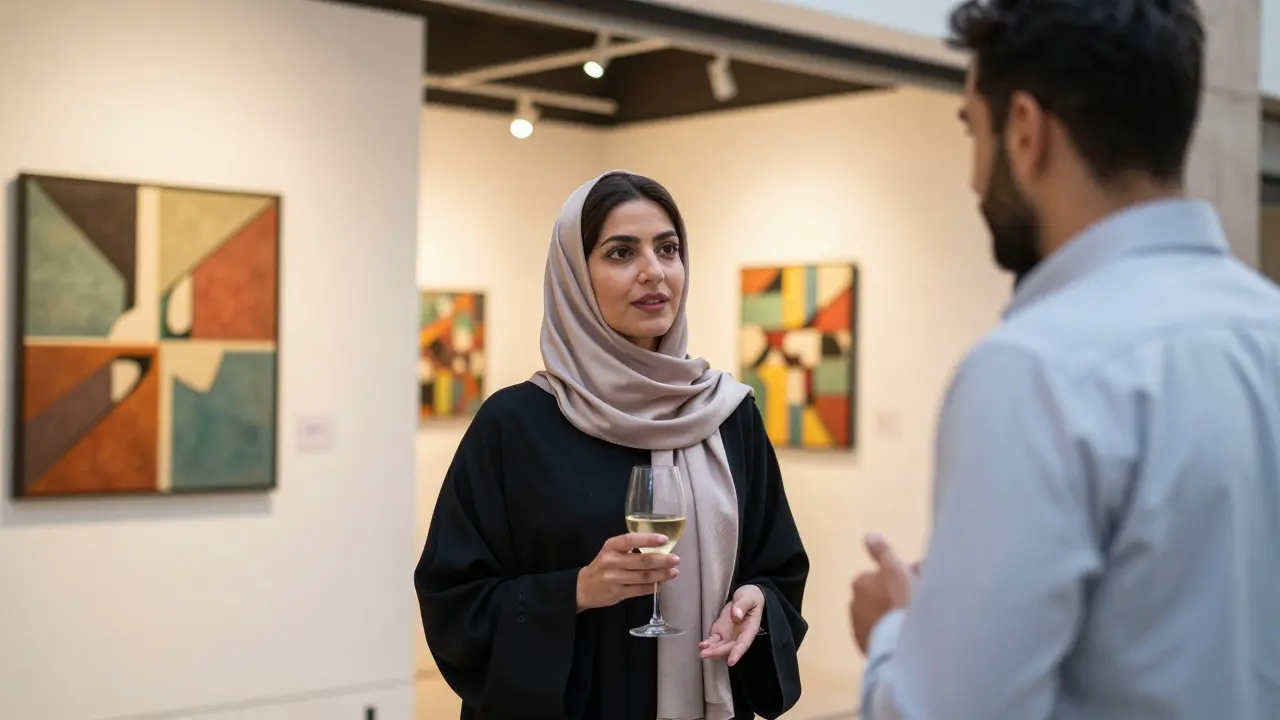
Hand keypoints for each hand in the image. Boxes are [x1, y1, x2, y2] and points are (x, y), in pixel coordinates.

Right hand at [576, 533, 679, 611]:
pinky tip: (661, 584)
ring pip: (643, 577)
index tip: (664, 539)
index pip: (630, 540)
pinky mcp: (617, 593)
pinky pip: (639, 590)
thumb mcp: (611, 551)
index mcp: (610, 547)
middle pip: (641, 561)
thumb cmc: (602, 565)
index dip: (648, 539)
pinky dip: (653, 587)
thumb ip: (629, 548)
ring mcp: (614, 579)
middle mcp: (611, 561)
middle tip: (676, 559)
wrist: (583, 587)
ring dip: (661, 575)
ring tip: (674, 572)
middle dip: (662, 560)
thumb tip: (658, 548)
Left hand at [699, 584, 764, 665]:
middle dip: (718, 652)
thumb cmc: (751, 598)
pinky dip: (708, 644)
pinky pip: (714, 641)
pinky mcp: (720, 632)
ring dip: (711, 651)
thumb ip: (743, 605)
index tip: (731, 662)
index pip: (743, 644)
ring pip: (720, 647)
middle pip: (729, 648)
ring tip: (702, 651)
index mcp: (749, 629)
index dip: (737, 653)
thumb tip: (736, 615)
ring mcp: (729, 635)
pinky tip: (702, 645)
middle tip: (706, 654)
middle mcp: (739, 636)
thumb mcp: (749, 598)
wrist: (746, 597)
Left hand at [849, 533, 912, 654]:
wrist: (901, 645)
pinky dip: (892, 635)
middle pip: (880, 597)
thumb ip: (882, 552)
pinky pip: (882, 637)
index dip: (903, 578)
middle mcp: (854, 604)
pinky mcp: (866, 649)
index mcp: (860, 583)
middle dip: (897, 597)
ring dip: (893, 618)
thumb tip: (869, 536)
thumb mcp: (895, 570)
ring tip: (914, 625)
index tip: (919, 581)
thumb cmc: (901, 602)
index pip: (883, 576)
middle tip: (920, 602)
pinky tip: (906, 639)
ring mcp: (859, 628)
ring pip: (880, 618)